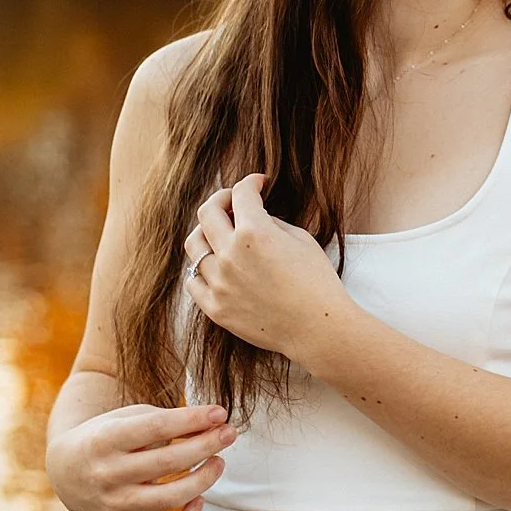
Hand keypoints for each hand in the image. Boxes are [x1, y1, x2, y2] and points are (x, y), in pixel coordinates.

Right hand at [46, 402, 233, 510]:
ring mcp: (114, 503)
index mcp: (106, 439)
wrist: (67, 469)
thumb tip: (215, 425)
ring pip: (170, 498)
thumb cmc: (110, 436)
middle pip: (168, 462)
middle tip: (229, 434)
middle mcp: (107, 473)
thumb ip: (170, 421)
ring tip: (218, 462)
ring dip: (203, 479)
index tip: (221, 413)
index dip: (193, 420)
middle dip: (206, 446)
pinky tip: (199, 499)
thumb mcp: (131, 418)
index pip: (157, 427)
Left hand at [184, 173, 352, 363]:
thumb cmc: (317, 282)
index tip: (258, 184)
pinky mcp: (215, 308)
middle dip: (222, 199)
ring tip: (221, 235)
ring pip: (194, 245)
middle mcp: (229, 254)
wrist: (317, 328)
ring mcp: (218, 282)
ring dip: (207, 233)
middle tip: (234, 201)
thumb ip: (272, 223)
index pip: (241, 193)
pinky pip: (193, 280)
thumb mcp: (301, 239)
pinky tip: (214, 266)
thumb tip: (255, 216)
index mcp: (254, 233)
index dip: (251, 182)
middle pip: (207, 213)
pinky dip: (201, 268)